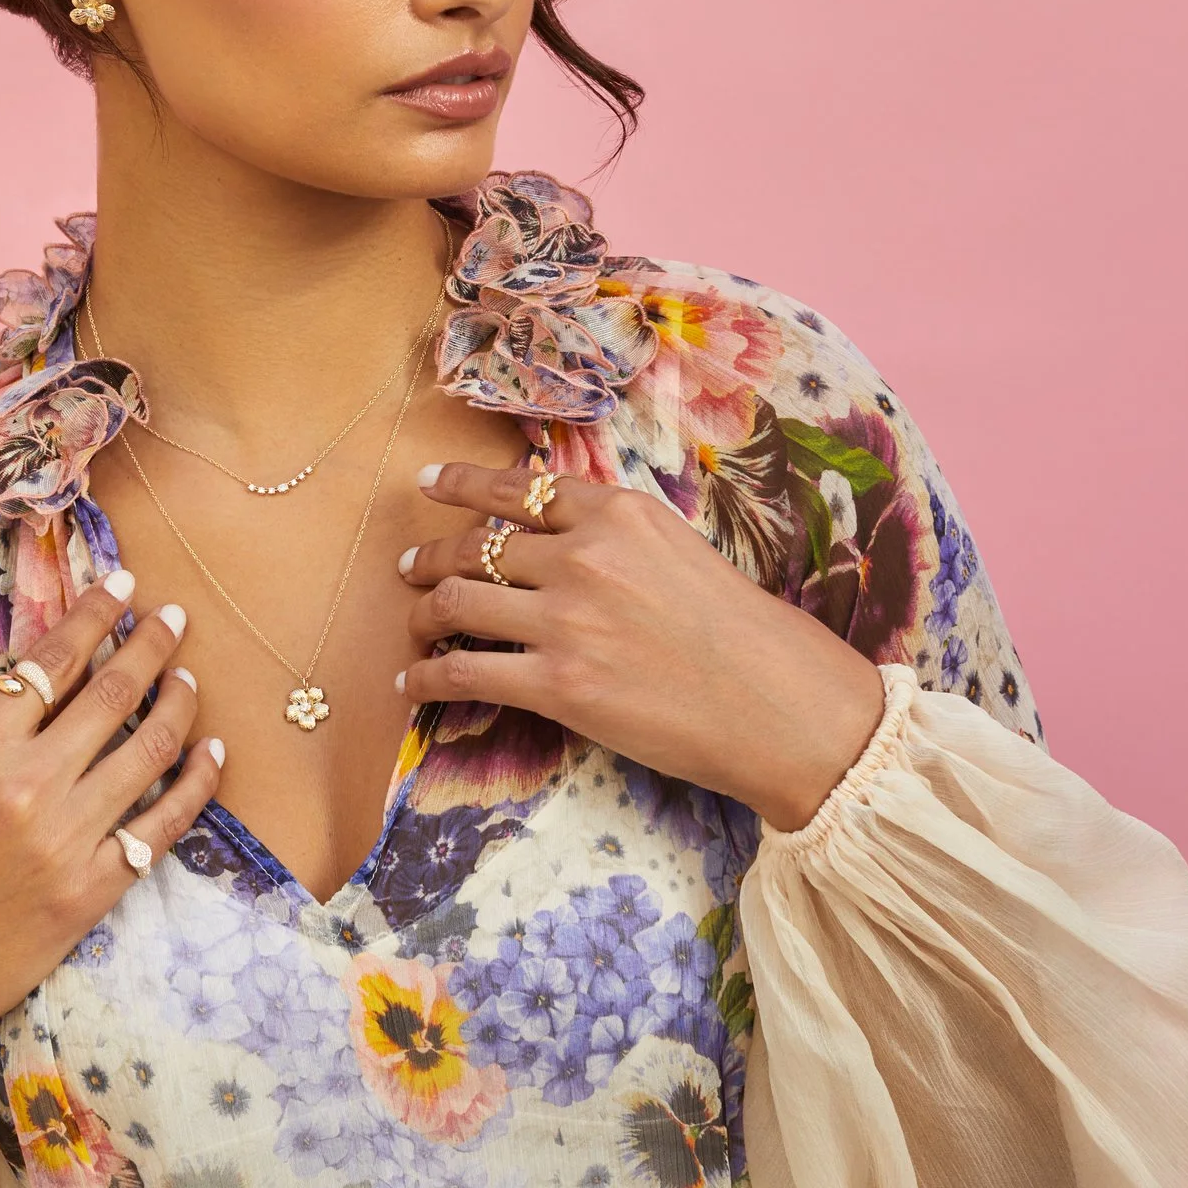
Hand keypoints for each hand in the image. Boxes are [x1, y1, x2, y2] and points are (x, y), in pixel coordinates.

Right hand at [0, 572, 221, 1146]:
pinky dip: (196, 782)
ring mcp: (65, 839)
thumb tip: (47, 695)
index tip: (125, 586)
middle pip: (112, 693)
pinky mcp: (93, 891)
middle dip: (153, 645)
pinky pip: (165, 823)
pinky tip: (212, 755)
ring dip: (179, 704)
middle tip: (177, 619)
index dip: (96, 616)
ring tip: (191, 680)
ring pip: (148, 749)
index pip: (51, 663)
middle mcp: (25, 785)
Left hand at [396, 462, 886, 832]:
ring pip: (458, 601)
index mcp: (619, 514)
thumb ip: (620, 540)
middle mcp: (583, 556)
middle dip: (431, 554)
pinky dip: (426, 676)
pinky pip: (463, 672)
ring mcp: (565, 620)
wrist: (778, 704)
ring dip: (424, 609)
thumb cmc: (746, 635)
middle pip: (477, 544)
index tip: (431, 483)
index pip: (521, 490)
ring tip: (412, 621)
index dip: (464, 485)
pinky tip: (412, 683)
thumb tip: (564, 541)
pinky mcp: (556, 685)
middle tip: (409, 563)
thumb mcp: (682, 552)